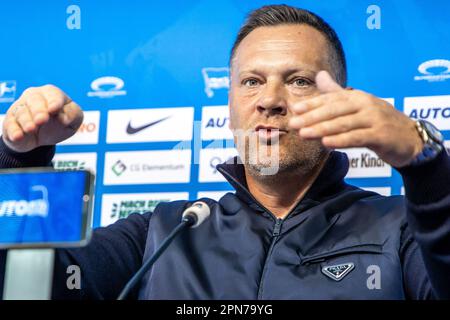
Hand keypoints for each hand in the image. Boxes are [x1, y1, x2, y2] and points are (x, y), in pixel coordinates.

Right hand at [2, 85, 83, 152]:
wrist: (41, 138)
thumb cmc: (60, 124)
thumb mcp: (73, 120)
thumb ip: (73, 115)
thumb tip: (64, 118)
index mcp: (51, 94)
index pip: (53, 94)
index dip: (54, 102)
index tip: (54, 110)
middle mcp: (34, 97)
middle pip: (35, 100)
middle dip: (39, 110)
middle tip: (42, 120)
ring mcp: (20, 108)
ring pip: (22, 112)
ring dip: (26, 121)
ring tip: (31, 129)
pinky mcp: (10, 122)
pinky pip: (10, 125)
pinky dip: (14, 131)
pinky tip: (18, 136)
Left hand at [288, 71, 422, 167]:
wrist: (411, 138)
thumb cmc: (379, 122)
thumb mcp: (358, 105)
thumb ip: (337, 92)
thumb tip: (320, 75)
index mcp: (358, 97)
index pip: (331, 99)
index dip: (313, 103)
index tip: (295, 109)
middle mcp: (366, 104)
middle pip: (335, 110)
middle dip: (312, 117)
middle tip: (293, 125)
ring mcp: (375, 119)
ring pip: (344, 124)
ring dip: (322, 129)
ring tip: (304, 134)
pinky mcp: (382, 135)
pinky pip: (358, 137)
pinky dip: (341, 140)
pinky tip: (326, 143)